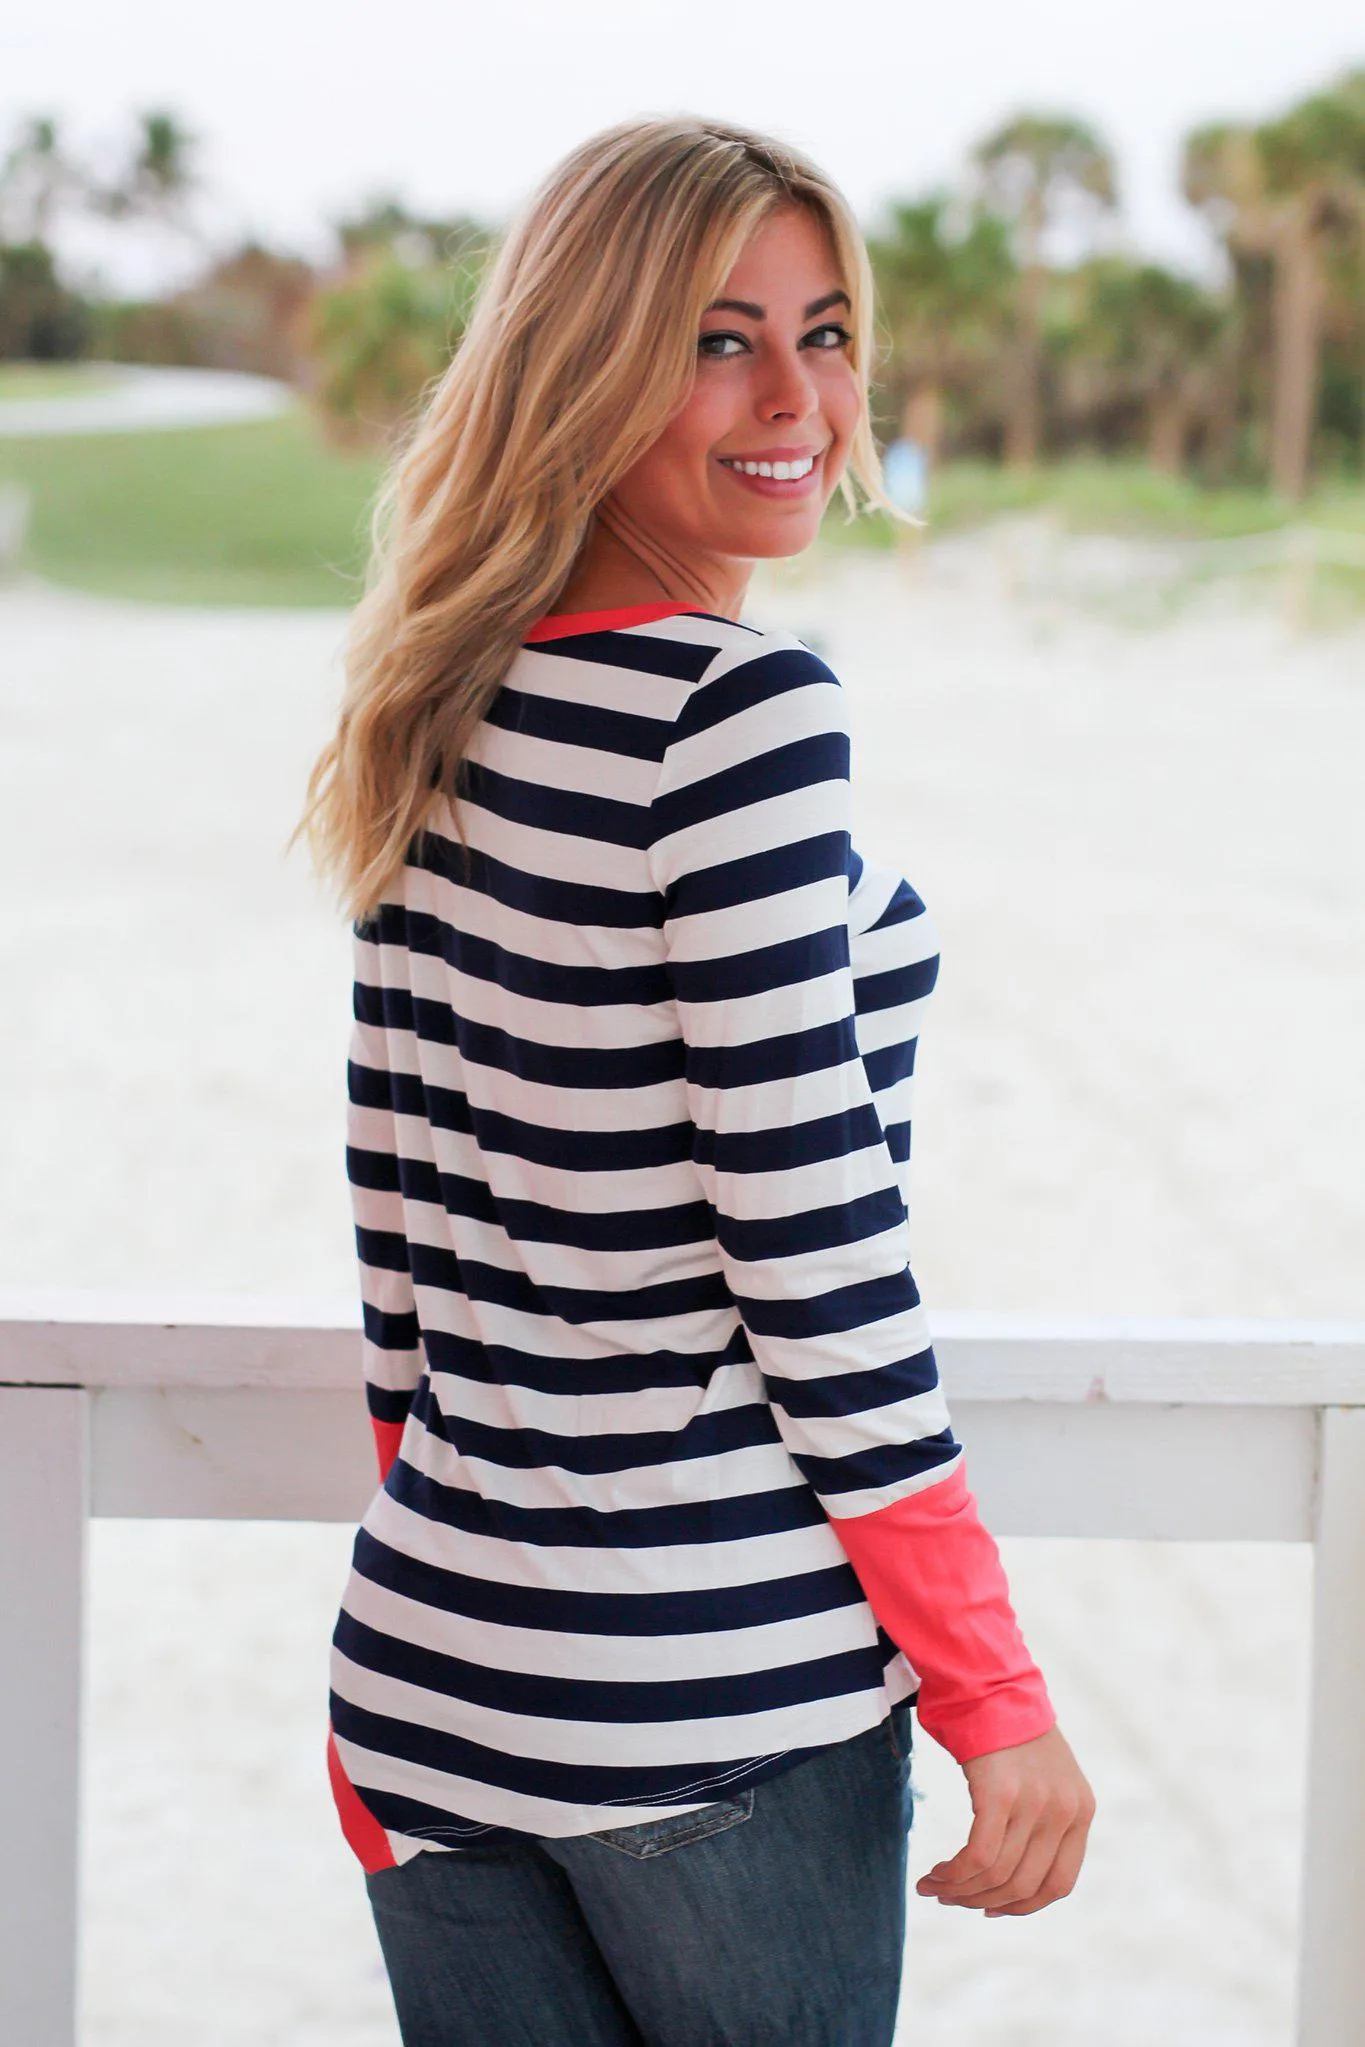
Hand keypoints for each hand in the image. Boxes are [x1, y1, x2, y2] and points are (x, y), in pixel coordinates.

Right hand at [914, 1725, 1093, 1916]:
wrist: (985, 1676)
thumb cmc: (1004, 1725)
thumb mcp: (1041, 1774)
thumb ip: (1039, 1819)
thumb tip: (1010, 1877)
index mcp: (1081, 1809)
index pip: (1058, 1884)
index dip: (1022, 1906)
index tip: (989, 1909)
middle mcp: (1065, 1810)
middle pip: (1023, 1885)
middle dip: (981, 1901)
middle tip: (949, 1898)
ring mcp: (1035, 1802)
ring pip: (997, 1876)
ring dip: (961, 1891)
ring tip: (934, 1887)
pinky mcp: (1001, 1793)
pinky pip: (978, 1856)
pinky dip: (954, 1874)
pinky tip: (935, 1874)